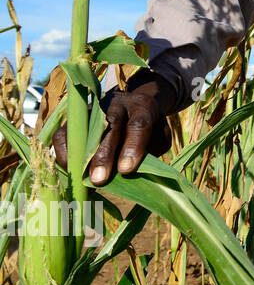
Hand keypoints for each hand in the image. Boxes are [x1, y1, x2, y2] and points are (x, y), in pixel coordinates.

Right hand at [53, 73, 176, 185]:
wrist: (134, 105)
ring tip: (81, 179)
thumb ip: (151, 151)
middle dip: (103, 155)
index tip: (125, 170)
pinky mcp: (76, 117)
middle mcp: (117, 104)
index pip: (139, 124)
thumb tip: (128, 172)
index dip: (132, 147)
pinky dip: (64, 152)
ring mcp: (94, 108)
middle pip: (110, 126)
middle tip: (99, 180)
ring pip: (83, 129)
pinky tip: (69, 170)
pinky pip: (63, 133)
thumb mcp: (159, 136)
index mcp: (143, 107)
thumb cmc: (149, 128)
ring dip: (80, 156)